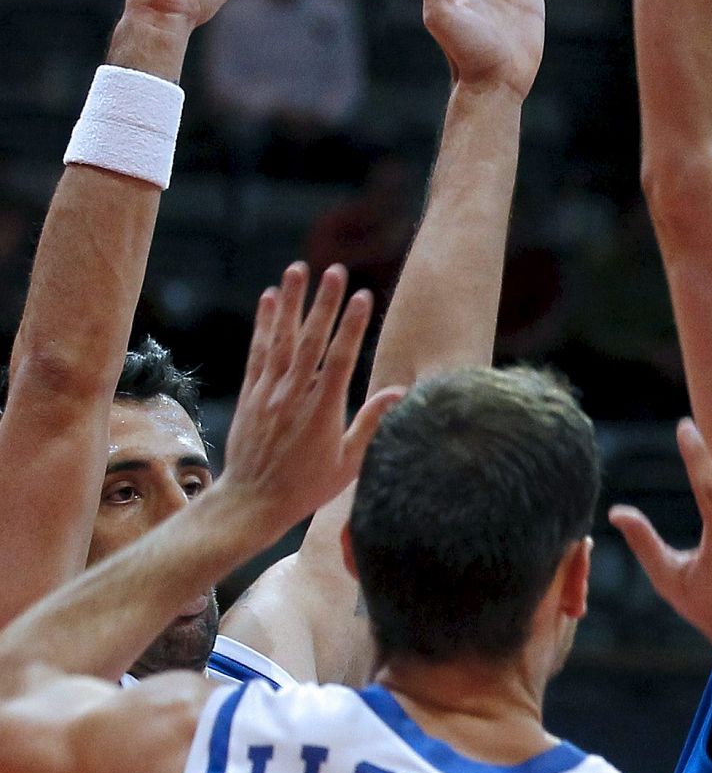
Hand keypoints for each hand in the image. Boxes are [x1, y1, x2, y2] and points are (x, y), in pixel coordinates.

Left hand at [219, 263, 403, 542]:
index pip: (339, 360)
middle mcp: (293, 396)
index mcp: (322, 412)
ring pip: (281, 339)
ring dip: (291, 301)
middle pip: (310, 341)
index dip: (352, 326)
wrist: (251, 503)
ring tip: (297, 268)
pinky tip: (269, 299)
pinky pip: (258, 353)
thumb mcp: (348, 463)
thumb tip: (400, 392)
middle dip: (323, 303)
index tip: (363, 297)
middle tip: (334, 269)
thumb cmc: (306, 487)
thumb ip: (371, 424)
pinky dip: (264, 324)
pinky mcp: (250, 395)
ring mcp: (268, 393)